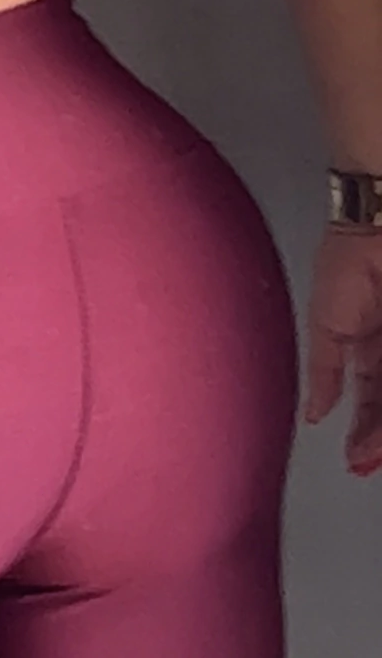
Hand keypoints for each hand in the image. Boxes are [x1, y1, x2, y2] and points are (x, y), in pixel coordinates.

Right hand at [305, 225, 381, 475]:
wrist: (375, 228)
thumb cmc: (347, 258)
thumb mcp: (325, 324)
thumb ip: (324, 371)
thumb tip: (313, 411)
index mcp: (364, 341)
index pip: (369, 397)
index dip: (364, 429)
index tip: (356, 456)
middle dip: (376, 435)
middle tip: (364, 459)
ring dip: (381, 428)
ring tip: (371, 451)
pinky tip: (378, 431)